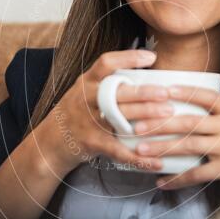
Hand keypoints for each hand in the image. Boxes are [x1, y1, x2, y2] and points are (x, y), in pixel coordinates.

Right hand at [37, 48, 176, 175]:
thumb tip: (143, 67)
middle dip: (144, 93)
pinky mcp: (92, 143)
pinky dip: (138, 157)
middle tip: (166, 93)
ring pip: (120, 118)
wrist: (49, 142)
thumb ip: (107, 81)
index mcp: (88, 82)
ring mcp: (89, 121)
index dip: (128, 58)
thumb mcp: (85, 90)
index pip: (106, 63)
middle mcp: (87, 99)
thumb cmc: (76, 112)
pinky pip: (118, 150)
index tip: (151, 57)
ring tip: (169, 115)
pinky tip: (156, 161)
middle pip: (117, 93)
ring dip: (146, 117)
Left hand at [131, 84, 219, 188]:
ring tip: (142, 152)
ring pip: (189, 145)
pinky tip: (162, 182)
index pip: (205, 96)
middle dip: (160, 123)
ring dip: (162, 149)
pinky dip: (178, 179)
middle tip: (137, 125)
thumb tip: (192, 113)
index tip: (163, 88)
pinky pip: (198, 173)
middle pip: (189, 121)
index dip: (184, 91)